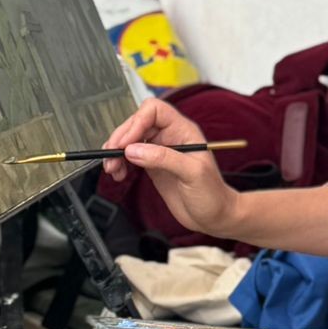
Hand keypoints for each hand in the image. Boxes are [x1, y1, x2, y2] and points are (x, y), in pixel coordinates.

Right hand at [101, 100, 243, 240]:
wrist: (215, 217)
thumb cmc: (213, 195)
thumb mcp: (192, 173)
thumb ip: (163, 158)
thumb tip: (134, 150)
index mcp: (183, 131)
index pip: (155, 111)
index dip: (137, 122)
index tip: (126, 143)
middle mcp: (170, 137)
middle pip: (137, 124)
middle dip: (121, 138)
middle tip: (112, 156)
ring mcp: (160, 151)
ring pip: (130, 140)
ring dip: (117, 151)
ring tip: (112, 168)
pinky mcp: (153, 166)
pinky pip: (130, 156)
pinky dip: (120, 163)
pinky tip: (118, 173)